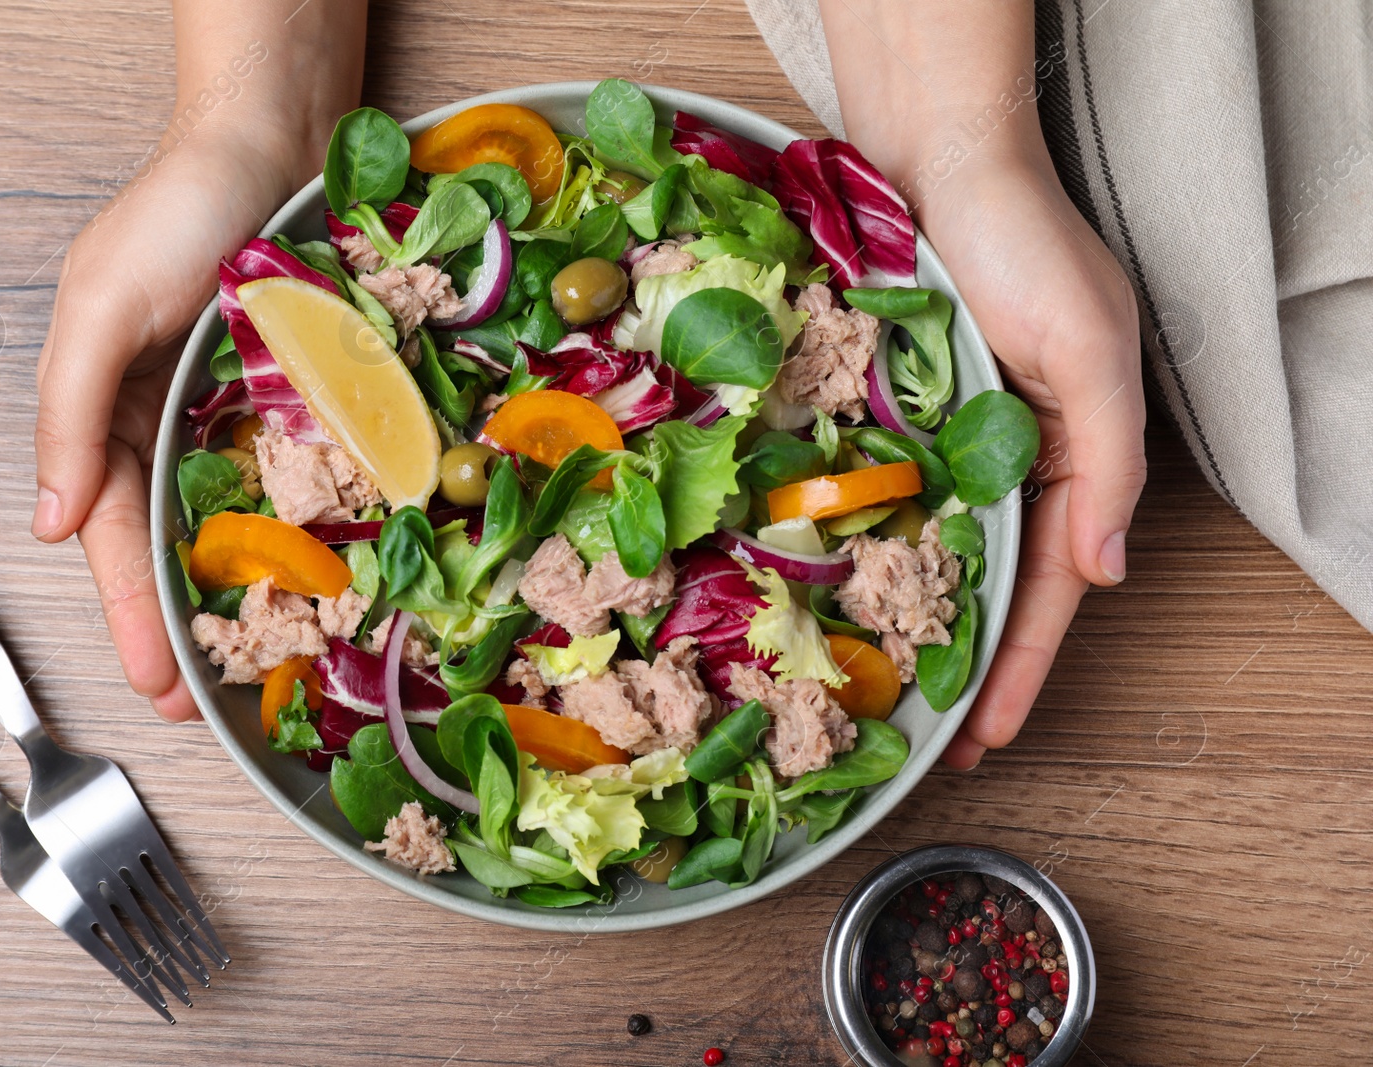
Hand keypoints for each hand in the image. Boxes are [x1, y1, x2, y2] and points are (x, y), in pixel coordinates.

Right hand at [31, 0, 365, 720]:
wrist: (278, 141)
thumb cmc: (179, 212)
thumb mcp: (103, 308)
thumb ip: (70, 415)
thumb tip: (51, 526)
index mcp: (110, 412)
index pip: (112, 535)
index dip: (131, 611)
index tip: (155, 685)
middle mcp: (175, 421)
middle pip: (177, 543)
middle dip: (192, 622)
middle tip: (218, 699)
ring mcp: (242, 411)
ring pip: (240, 519)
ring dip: (254, 588)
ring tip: (275, 656)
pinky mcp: (303, 393)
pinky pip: (304, 473)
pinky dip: (311, 523)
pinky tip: (332, 568)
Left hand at [917, 147, 1145, 767]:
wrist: (936, 160)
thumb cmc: (1022, 245)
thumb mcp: (1089, 351)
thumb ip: (1109, 463)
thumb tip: (1107, 569)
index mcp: (1069, 459)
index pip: (1050, 590)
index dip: (1018, 667)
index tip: (986, 737)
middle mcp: (1006, 462)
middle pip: (987, 587)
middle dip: (962, 667)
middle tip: (924, 743)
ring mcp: (944, 443)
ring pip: (929, 554)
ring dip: (909, 622)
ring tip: (876, 695)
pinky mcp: (888, 417)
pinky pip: (877, 500)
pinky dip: (863, 551)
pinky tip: (833, 596)